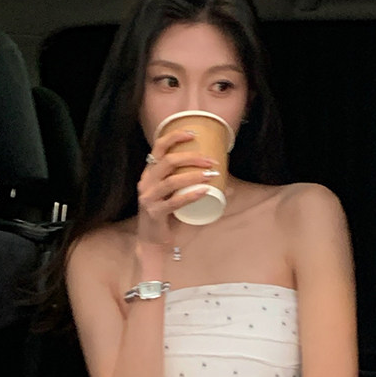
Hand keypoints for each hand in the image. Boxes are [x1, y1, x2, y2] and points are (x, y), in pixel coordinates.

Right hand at [135, 128, 219, 244]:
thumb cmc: (169, 216)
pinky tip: (204, 191)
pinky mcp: (154, 213)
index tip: (194, 134)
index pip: (159, 147)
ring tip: (211, 175)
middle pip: (168, 161)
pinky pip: (174, 202)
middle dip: (192, 158)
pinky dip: (190, 195)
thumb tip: (229, 186)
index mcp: (150, 173)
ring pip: (172, 181)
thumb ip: (197, 188)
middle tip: (212, 161)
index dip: (175, 137)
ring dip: (194, 175)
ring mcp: (148, 198)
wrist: (153, 242)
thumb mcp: (179, 197)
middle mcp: (146, 182)